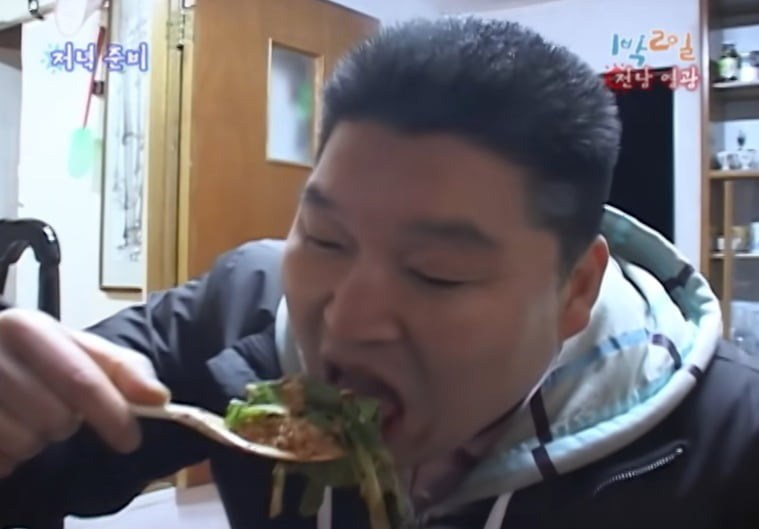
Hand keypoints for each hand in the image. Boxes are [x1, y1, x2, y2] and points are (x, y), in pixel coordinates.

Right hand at [0, 308, 169, 477]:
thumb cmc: (38, 358)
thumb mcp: (81, 351)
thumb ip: (124, 369)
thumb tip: (159, 398)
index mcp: (27, 327)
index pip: (80, 379)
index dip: (112, 412)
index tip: (131, 440)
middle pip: (55, 417)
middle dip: (67, 426)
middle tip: (58, 415)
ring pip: (24, 442)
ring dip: (36, 443)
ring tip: (28, 422)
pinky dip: (8, 458)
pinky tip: (6, 436)